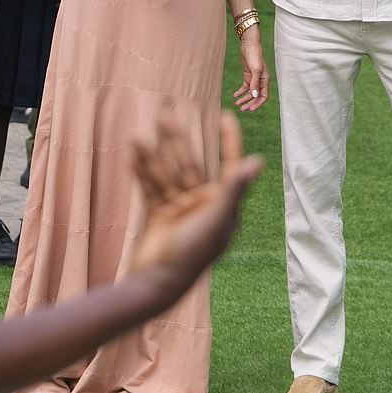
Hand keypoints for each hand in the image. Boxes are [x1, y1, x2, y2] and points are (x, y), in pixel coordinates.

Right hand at [131, 112, 262, 274]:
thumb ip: (235, 188)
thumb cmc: (195, 254)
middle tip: (168, 108)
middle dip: (178, 136)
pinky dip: (142, 169)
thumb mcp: (218, 219)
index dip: (229, 140)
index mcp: (222, 204)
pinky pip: (150, 186)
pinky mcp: (159, 214)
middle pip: (190, 162)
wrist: (159, 284)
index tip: (226, 115)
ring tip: (144, 128)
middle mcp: (202, 203)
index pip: (228, 164)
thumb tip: (257, 161)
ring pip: (167, 171)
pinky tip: (134, 149)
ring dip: (156, 150)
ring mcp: (179, 208)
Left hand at [233, 31, 268, 111]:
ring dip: (244, 99)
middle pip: (256, 96)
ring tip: (236, 104)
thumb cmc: (254, 55)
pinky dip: (240, 92)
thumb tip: (254, 96)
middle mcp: (260, 81)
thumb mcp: (255, 69)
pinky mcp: (247, 75)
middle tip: (241, 109)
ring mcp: (254, 78)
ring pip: (250, 93)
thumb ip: (255, 83)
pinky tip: (234, 96)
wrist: (249, 44)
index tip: (250, 109)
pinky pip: (245, 87)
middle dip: (249, 103)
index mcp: (265, 80)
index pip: (263, 96)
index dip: (257, 104)